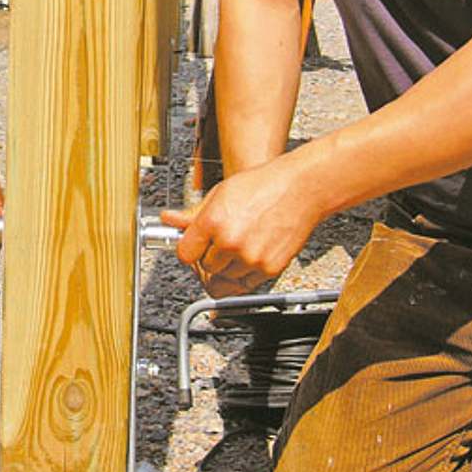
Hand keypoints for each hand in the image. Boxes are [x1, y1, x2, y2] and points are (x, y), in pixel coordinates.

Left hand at [161, 154, 323, 297]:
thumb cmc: (263, 186)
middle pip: (204, 267)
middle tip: (220, 244)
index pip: (184, 254)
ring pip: (224, 278)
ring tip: (237, 247)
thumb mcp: (221, 193)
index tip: (194, 248)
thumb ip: (193, 215)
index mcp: (213, 221)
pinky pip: (245, 285)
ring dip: (227, 268)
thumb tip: (169, 221)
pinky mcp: (269, 269)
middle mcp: (230, 241)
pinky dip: (243, 275)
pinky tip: (247, 257)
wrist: (301, 189)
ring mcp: (250, 257)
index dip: (189, 251)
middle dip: (209, 257)